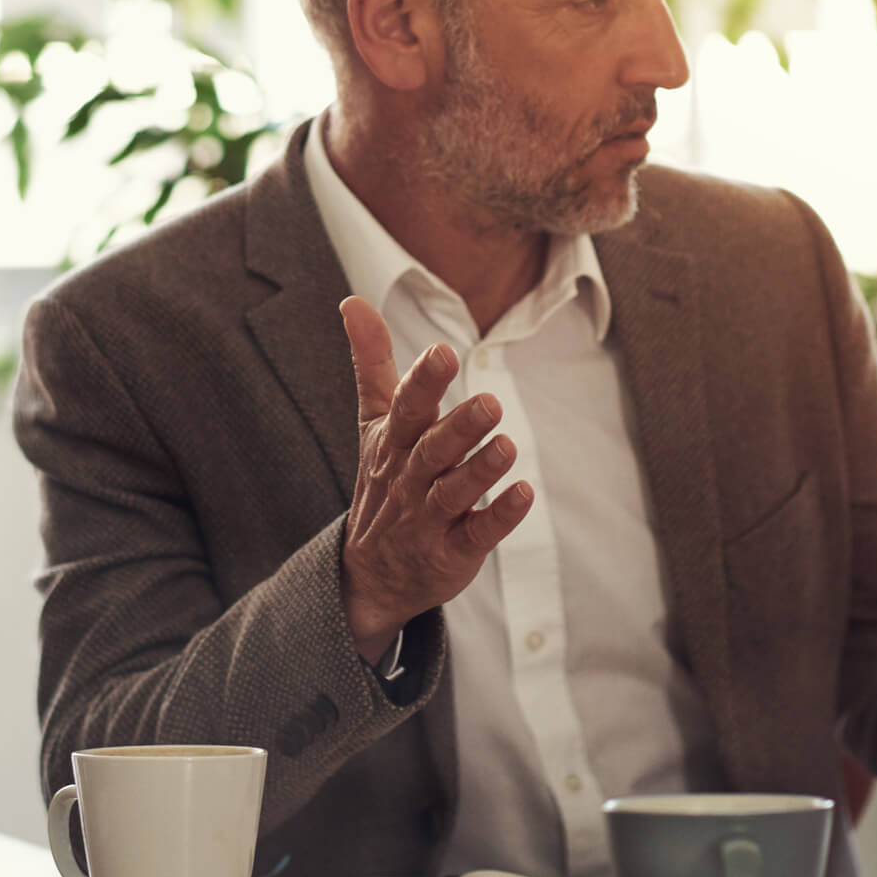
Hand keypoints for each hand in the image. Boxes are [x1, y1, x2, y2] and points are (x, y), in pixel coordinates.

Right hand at [336, 297, 534, 663]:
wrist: (371, 575)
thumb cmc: (384, 481)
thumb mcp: (373, 423)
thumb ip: (371, 364)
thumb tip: (352, 302)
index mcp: (393, 444)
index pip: (406, 409)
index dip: (422, 382)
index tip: (442, 353)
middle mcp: (409, 480)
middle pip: (433, 451)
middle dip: (460, 428)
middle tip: (490, 404)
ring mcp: (429, 519)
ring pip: (455, 492)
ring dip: (481, 471)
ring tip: (506, 446)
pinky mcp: (453, 552)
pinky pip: (478, 534)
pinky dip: (500, 516)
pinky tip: (524, 494)